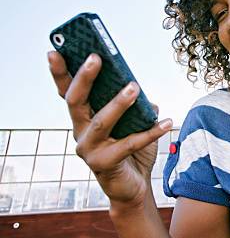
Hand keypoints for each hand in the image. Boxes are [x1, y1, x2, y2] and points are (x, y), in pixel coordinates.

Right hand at [47, 51, 172, 206]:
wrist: (135, 187)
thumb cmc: (132, 150)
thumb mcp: (135, 121)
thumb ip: (137, 104)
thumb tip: (139, 88)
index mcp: (83, 118)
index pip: (67, 92)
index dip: (59, 72)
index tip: (55, 50)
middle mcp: (80, 132)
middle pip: (75, 102)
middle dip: (85, 78)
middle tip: (96, 58)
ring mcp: (89, 150)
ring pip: (101, 122)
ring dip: (118, 103)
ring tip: (134, 87)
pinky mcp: (104, 165)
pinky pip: (129, 144)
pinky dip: (150, 132)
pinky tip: (166, 121)